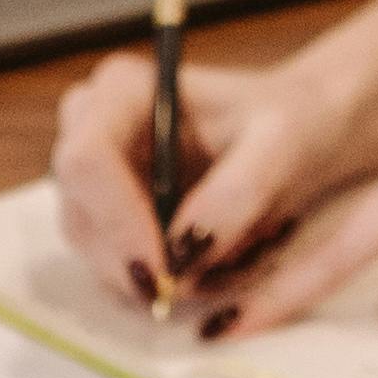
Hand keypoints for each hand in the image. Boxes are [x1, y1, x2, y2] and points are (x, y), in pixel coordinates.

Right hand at [51, 52, 360, 311]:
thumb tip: (185, 251)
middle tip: (199, 287)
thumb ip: (239, 190)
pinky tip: (213, 270)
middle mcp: (93, 130)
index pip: (86, 160)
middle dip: (137, 264)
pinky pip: (116, 272)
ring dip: (157, 280)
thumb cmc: (290, 123)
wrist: (296, 137)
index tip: (167, 270)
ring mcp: (95, 180)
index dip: (117, 221)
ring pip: (95, 254)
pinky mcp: (108, 220)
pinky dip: (164, 285)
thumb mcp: (283, 144)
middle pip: (81, 216)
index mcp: (124, 91)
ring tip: (227, 268)